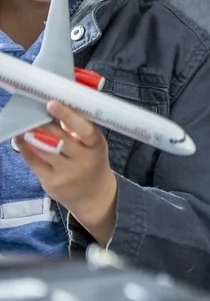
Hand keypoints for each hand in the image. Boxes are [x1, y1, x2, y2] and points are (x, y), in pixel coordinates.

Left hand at [19, 101, 115, 242]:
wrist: (94, 196)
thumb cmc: (92, 163)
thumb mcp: (93, 146)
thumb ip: (77, 130)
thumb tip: (52, 110)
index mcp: (97, 146)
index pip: (85, 130)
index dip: (68, 116)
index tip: (51, 104)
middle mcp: (84, 161)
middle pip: (59, 138)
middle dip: (42, 124)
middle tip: (32, 111)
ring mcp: (67, 173)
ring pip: (43, 149)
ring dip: (31, 134)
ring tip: (25, 124)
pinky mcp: (51, 182)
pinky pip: (33, 161)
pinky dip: (25, 148)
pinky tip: (22, 139)